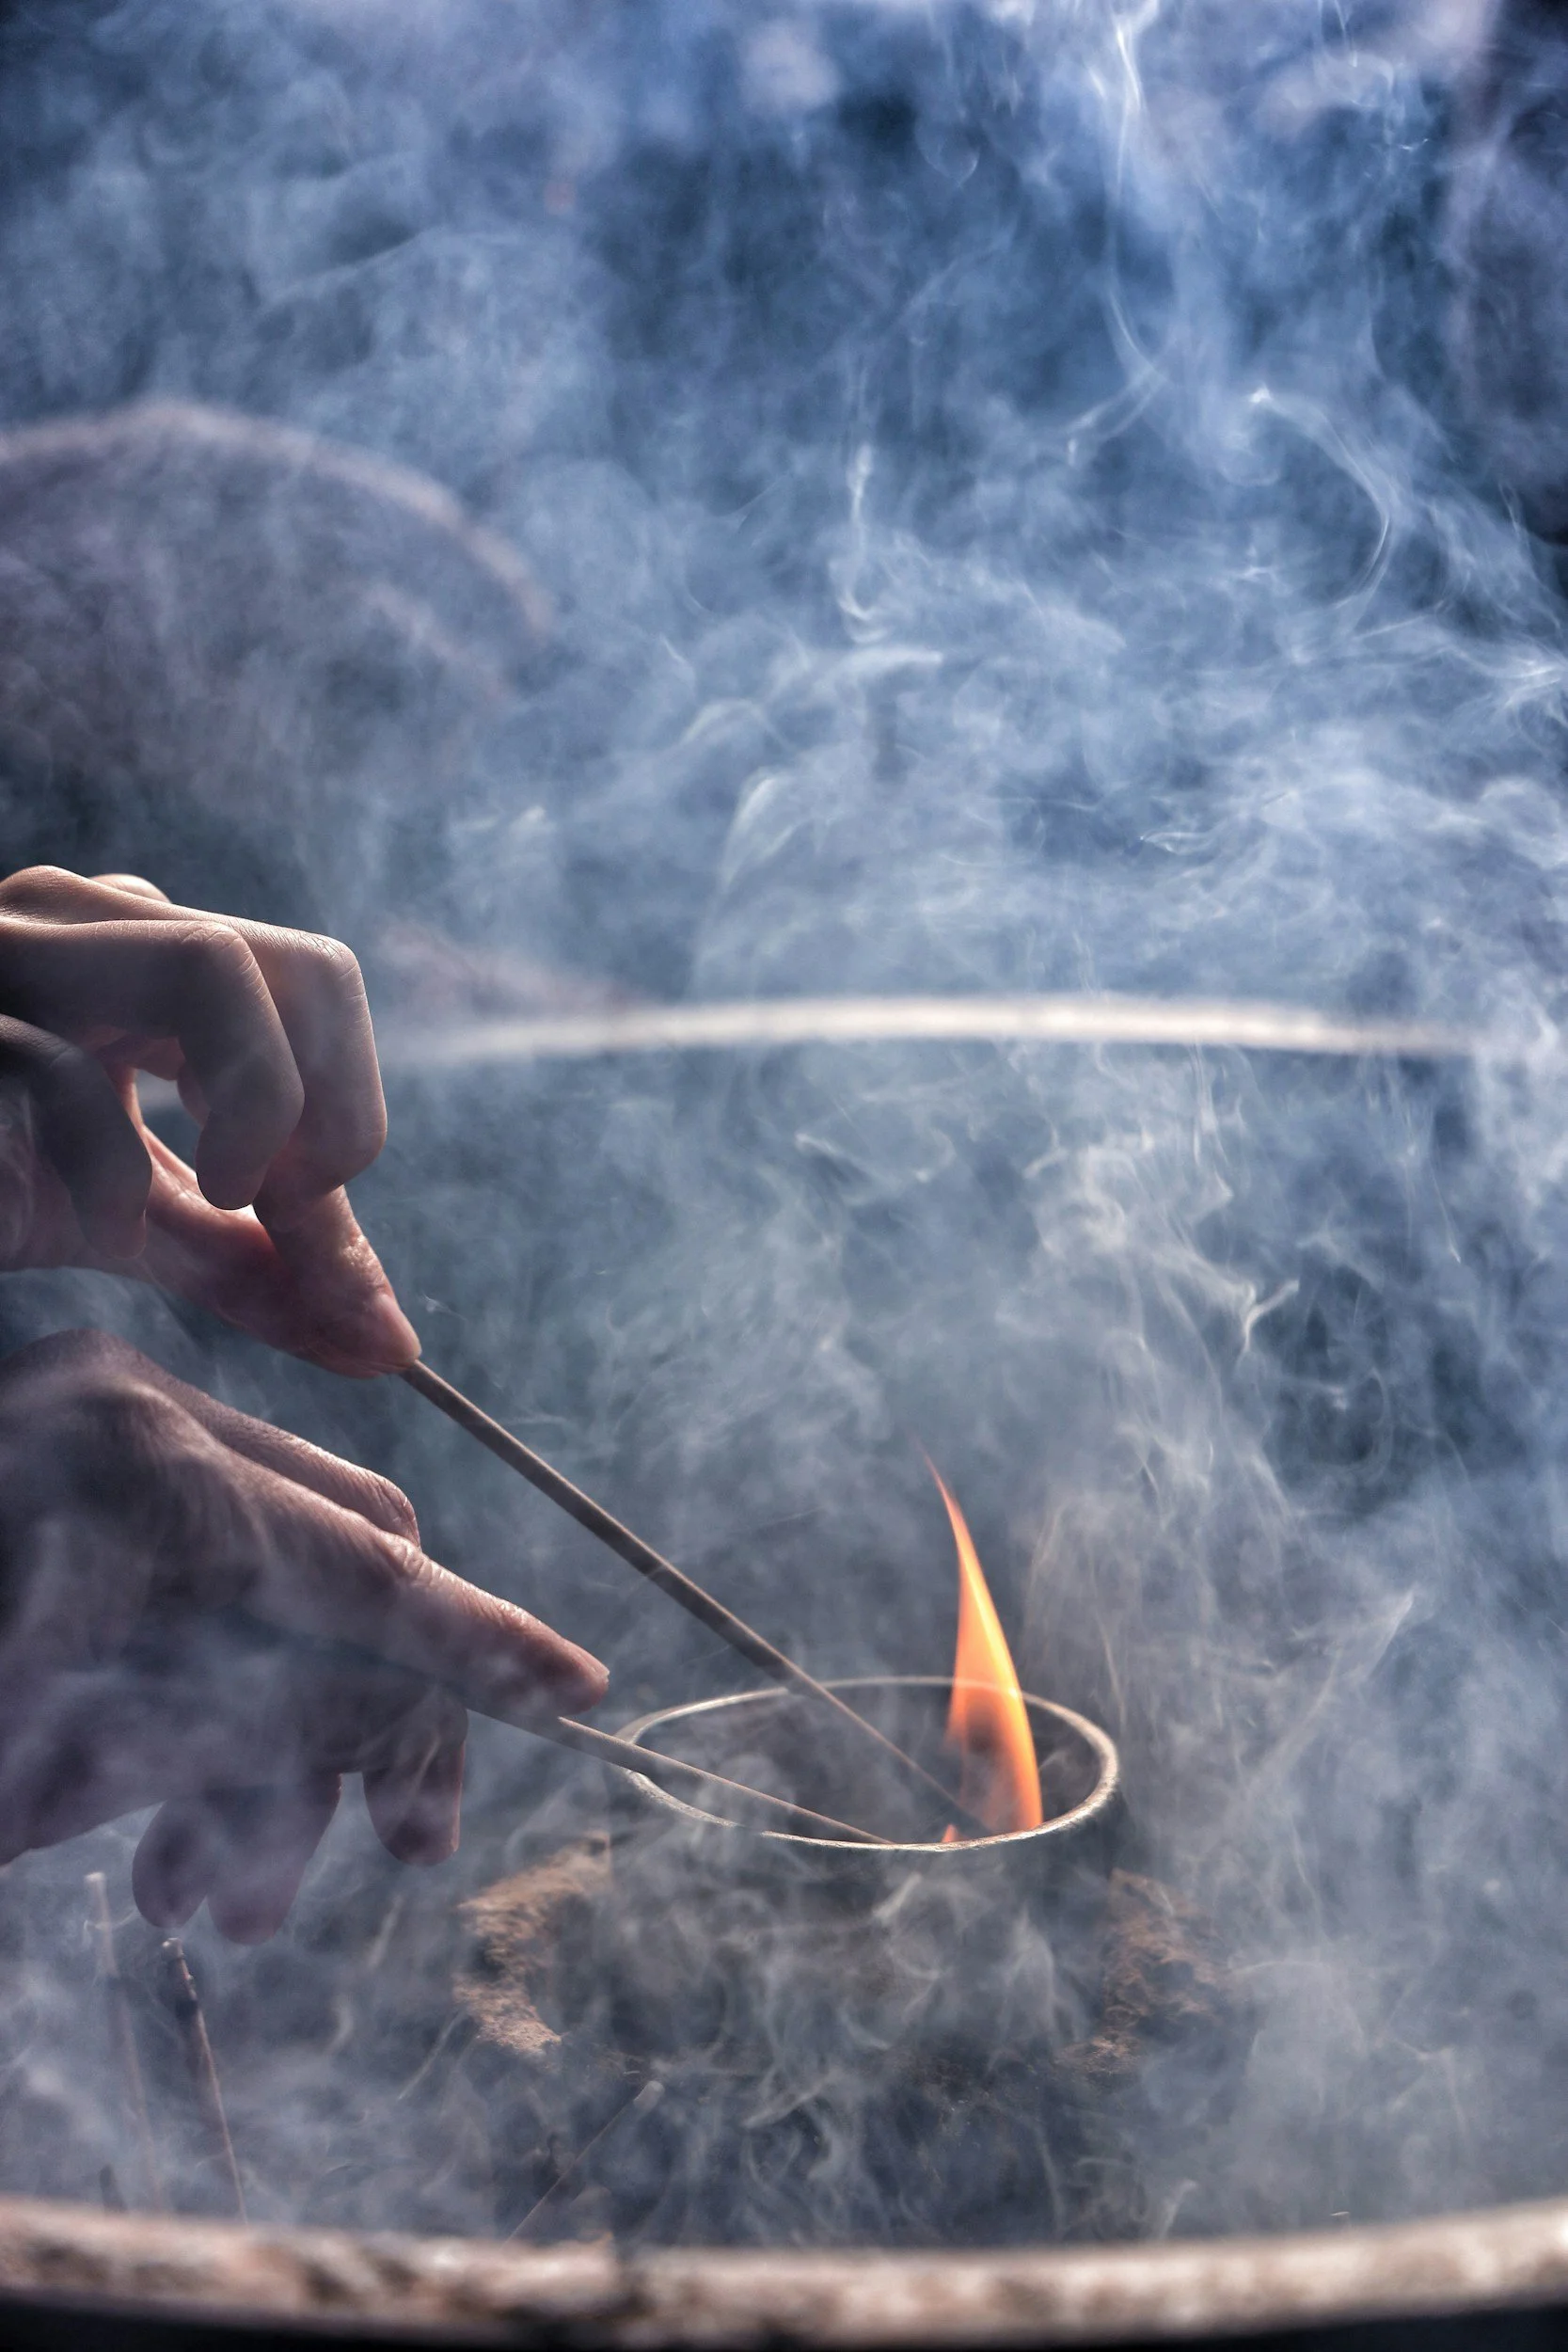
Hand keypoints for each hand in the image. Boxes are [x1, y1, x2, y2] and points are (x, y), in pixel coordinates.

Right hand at [0, 864, 416, 1374]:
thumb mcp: (137, 1219)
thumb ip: (264, 1264)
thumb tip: (391, 1344)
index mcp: (137, 944)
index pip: (318, 985)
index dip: (349, 1115)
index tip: (312, 1228)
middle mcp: (78, 921)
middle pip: (299, 963)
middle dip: (328, 1107)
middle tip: (286, 1210)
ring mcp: (5, 962)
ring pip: (211, 963)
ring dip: (258, 1104)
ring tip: (226, 1199)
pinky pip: (70, 1072)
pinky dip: (116, 1171)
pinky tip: (95, 1228)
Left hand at [0, 1331, 605, 1940]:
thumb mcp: (60, 1758)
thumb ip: (262, 1736)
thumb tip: (406, 1736)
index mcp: (143, 1475)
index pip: (370, 1567)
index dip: (483, 1643)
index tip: (578, 1693)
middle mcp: (136, 1416)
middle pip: (338, 1566)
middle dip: (375, 1725)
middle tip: (412, 1843)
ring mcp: (96, 1422)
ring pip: (262, 1579)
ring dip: (264, 1749)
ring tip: (213, 1905)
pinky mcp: (60, 1451)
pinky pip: (183, 1562)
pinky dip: (191, 1694)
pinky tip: (158, 1824)